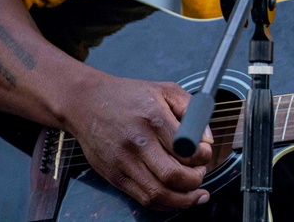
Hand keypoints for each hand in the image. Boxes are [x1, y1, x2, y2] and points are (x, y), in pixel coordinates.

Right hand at [63, 73, 214, 209]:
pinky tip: (176, 197)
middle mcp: (138, 143)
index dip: (203, 157)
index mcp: (153, 119)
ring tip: (195, 193)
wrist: (85, 103)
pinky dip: (164, 203)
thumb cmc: (128, 96)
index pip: (187, 150)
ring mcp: (124, 162)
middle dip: (195, 180)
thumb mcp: (164, 90)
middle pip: (173, 176)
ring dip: (183, 199)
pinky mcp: (114, 176)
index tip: (205, 154)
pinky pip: (143, 199)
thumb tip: (207, 138)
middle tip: (200, 172)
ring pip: (158, 194)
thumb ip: (191, 108)